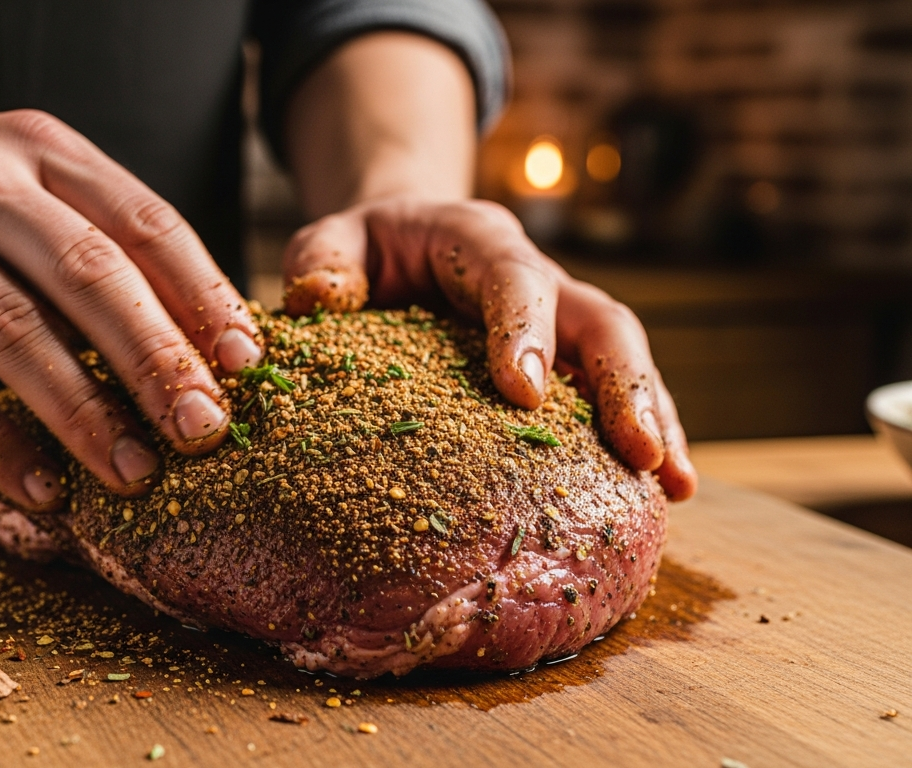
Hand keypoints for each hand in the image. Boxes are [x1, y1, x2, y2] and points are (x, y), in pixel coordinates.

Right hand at [0, 110, 262, 507]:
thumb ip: (90, 239)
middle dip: (157, 362)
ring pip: (15, 332)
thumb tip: (196, 340)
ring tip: (133, 475)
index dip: (201, 296)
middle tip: (204, 433)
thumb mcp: (14, 184)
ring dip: (83, 413)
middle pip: (90, 276)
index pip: (143, 222)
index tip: (244, 364)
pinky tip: (40, 488)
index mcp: (37, 149)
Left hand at [279, 196, 696, 500]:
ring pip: (624, 360)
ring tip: (674, 484)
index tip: (524, 393)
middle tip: (638, 450)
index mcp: (477, 241)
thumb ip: (321, 259)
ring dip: (654, 418)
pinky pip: (613, 398)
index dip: (524, 329)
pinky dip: (643, 438)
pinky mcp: (568, 363)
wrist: (399, 244)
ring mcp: (561, 321)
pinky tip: (665, 493)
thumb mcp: (330, 240)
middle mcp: (537, 277)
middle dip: (623, 383)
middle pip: (600, 319)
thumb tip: (320, 297)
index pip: (513, 277)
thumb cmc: (362, 252)